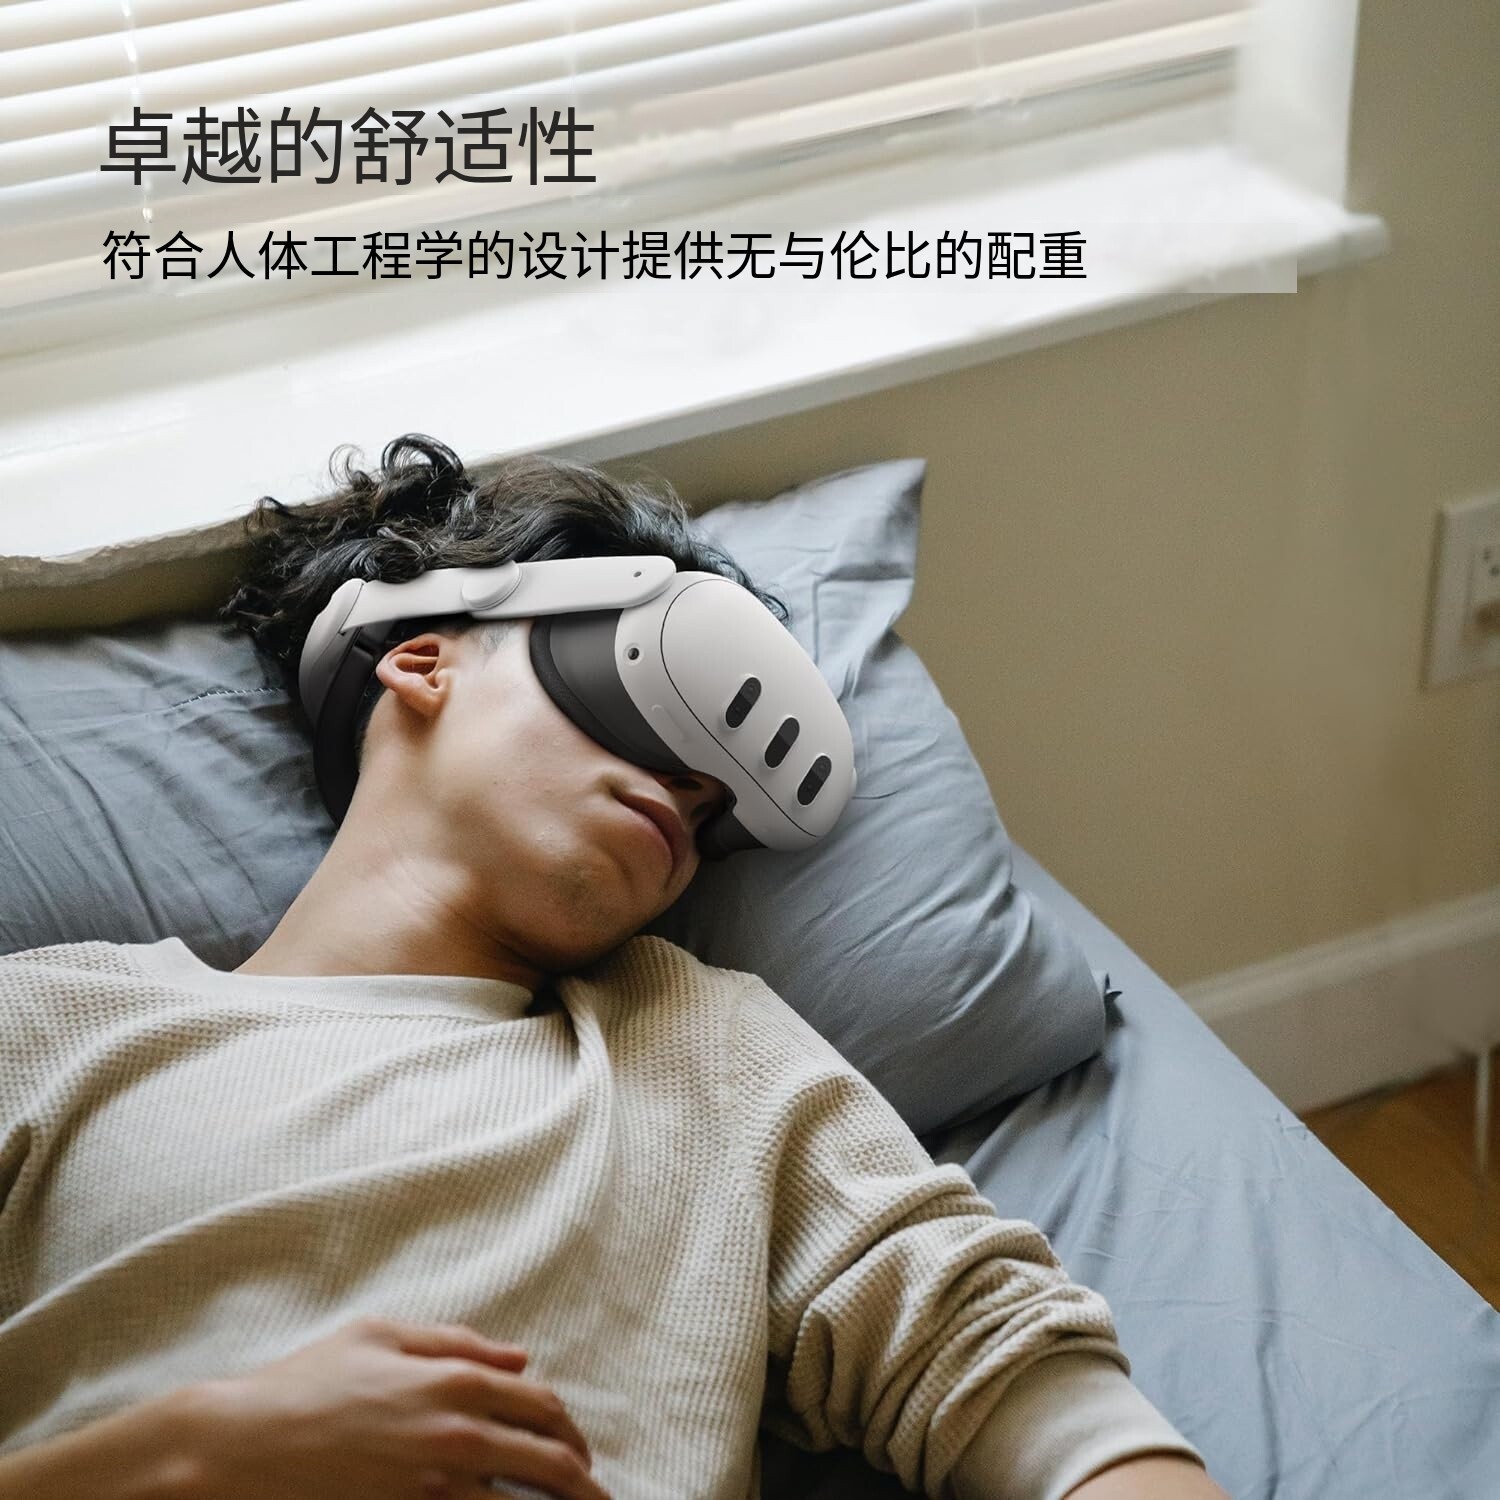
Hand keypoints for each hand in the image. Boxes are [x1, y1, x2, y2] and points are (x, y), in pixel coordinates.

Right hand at [173, 1314, 609, 1499]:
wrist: (238, 1447)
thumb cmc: (306, 1383)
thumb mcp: (381, 1335)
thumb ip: (457, 1341)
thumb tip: (520, 1357)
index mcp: (455, 1379)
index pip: (543, 1407)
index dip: (571, 1431)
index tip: (580, 1454)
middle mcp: (456, 1432)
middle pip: (549, 1462)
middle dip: (584, 1486)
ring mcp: (434, 1487)